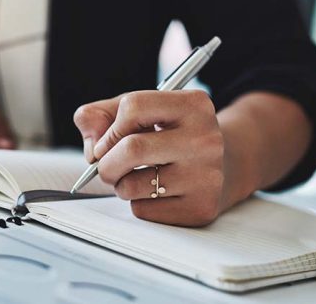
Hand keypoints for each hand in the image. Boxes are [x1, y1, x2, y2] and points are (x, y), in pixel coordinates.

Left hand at [74, 90, 225, 226]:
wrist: (223, 166)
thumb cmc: (170, 135)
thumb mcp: (140, 112)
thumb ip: (101, 116)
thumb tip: (92, 146)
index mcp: (193, 105)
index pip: (133, 107)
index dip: (109, 127)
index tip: (107, 141)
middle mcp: (206, 139)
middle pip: (132, 149)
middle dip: (106, 162)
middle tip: (106, 166)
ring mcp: (206, 176)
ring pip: (132, 186)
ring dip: (120, 185)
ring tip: (135, 177)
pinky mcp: (201, 208)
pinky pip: (144, 211)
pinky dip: (138, 203)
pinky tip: (156, 193)